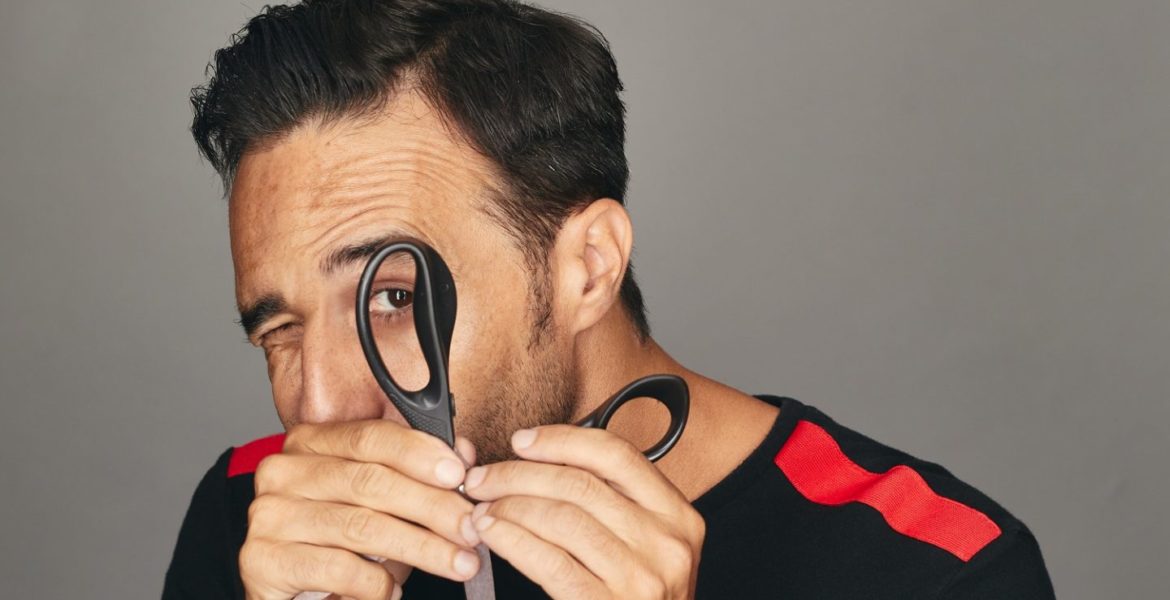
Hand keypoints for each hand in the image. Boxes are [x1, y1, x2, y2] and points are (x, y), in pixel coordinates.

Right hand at [240, 420, 482, 599]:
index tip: (459, 474)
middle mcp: (283, 472)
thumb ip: (417, 475)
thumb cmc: (337, 541)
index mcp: (310, 443)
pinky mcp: (262, 561)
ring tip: (459, 563)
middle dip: (432, 507)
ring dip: (421, 548)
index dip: (419, 453)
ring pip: (361, 526)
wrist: (286, 591)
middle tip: (471, 529)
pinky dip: (376, 584)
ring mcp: (269, 516)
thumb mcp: (380, 503)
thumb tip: (464, 454)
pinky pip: (337, 568)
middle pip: (371, 482)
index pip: (371, 437)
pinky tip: (393, 592)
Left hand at [461, 425, 705, 598]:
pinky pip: (549, 561)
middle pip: (580, 484)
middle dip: (519, 474)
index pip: (616, 456)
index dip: (562, 440)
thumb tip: (541, 460)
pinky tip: (493, 534)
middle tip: (483, 478)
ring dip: (509, 507)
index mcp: (679, 516)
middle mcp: (666, 543)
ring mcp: (641, 576)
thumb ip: (614, 505)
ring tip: (482, 508)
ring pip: (560, 517)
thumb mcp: (648, 547)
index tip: (522, 442)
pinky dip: (512, 540)